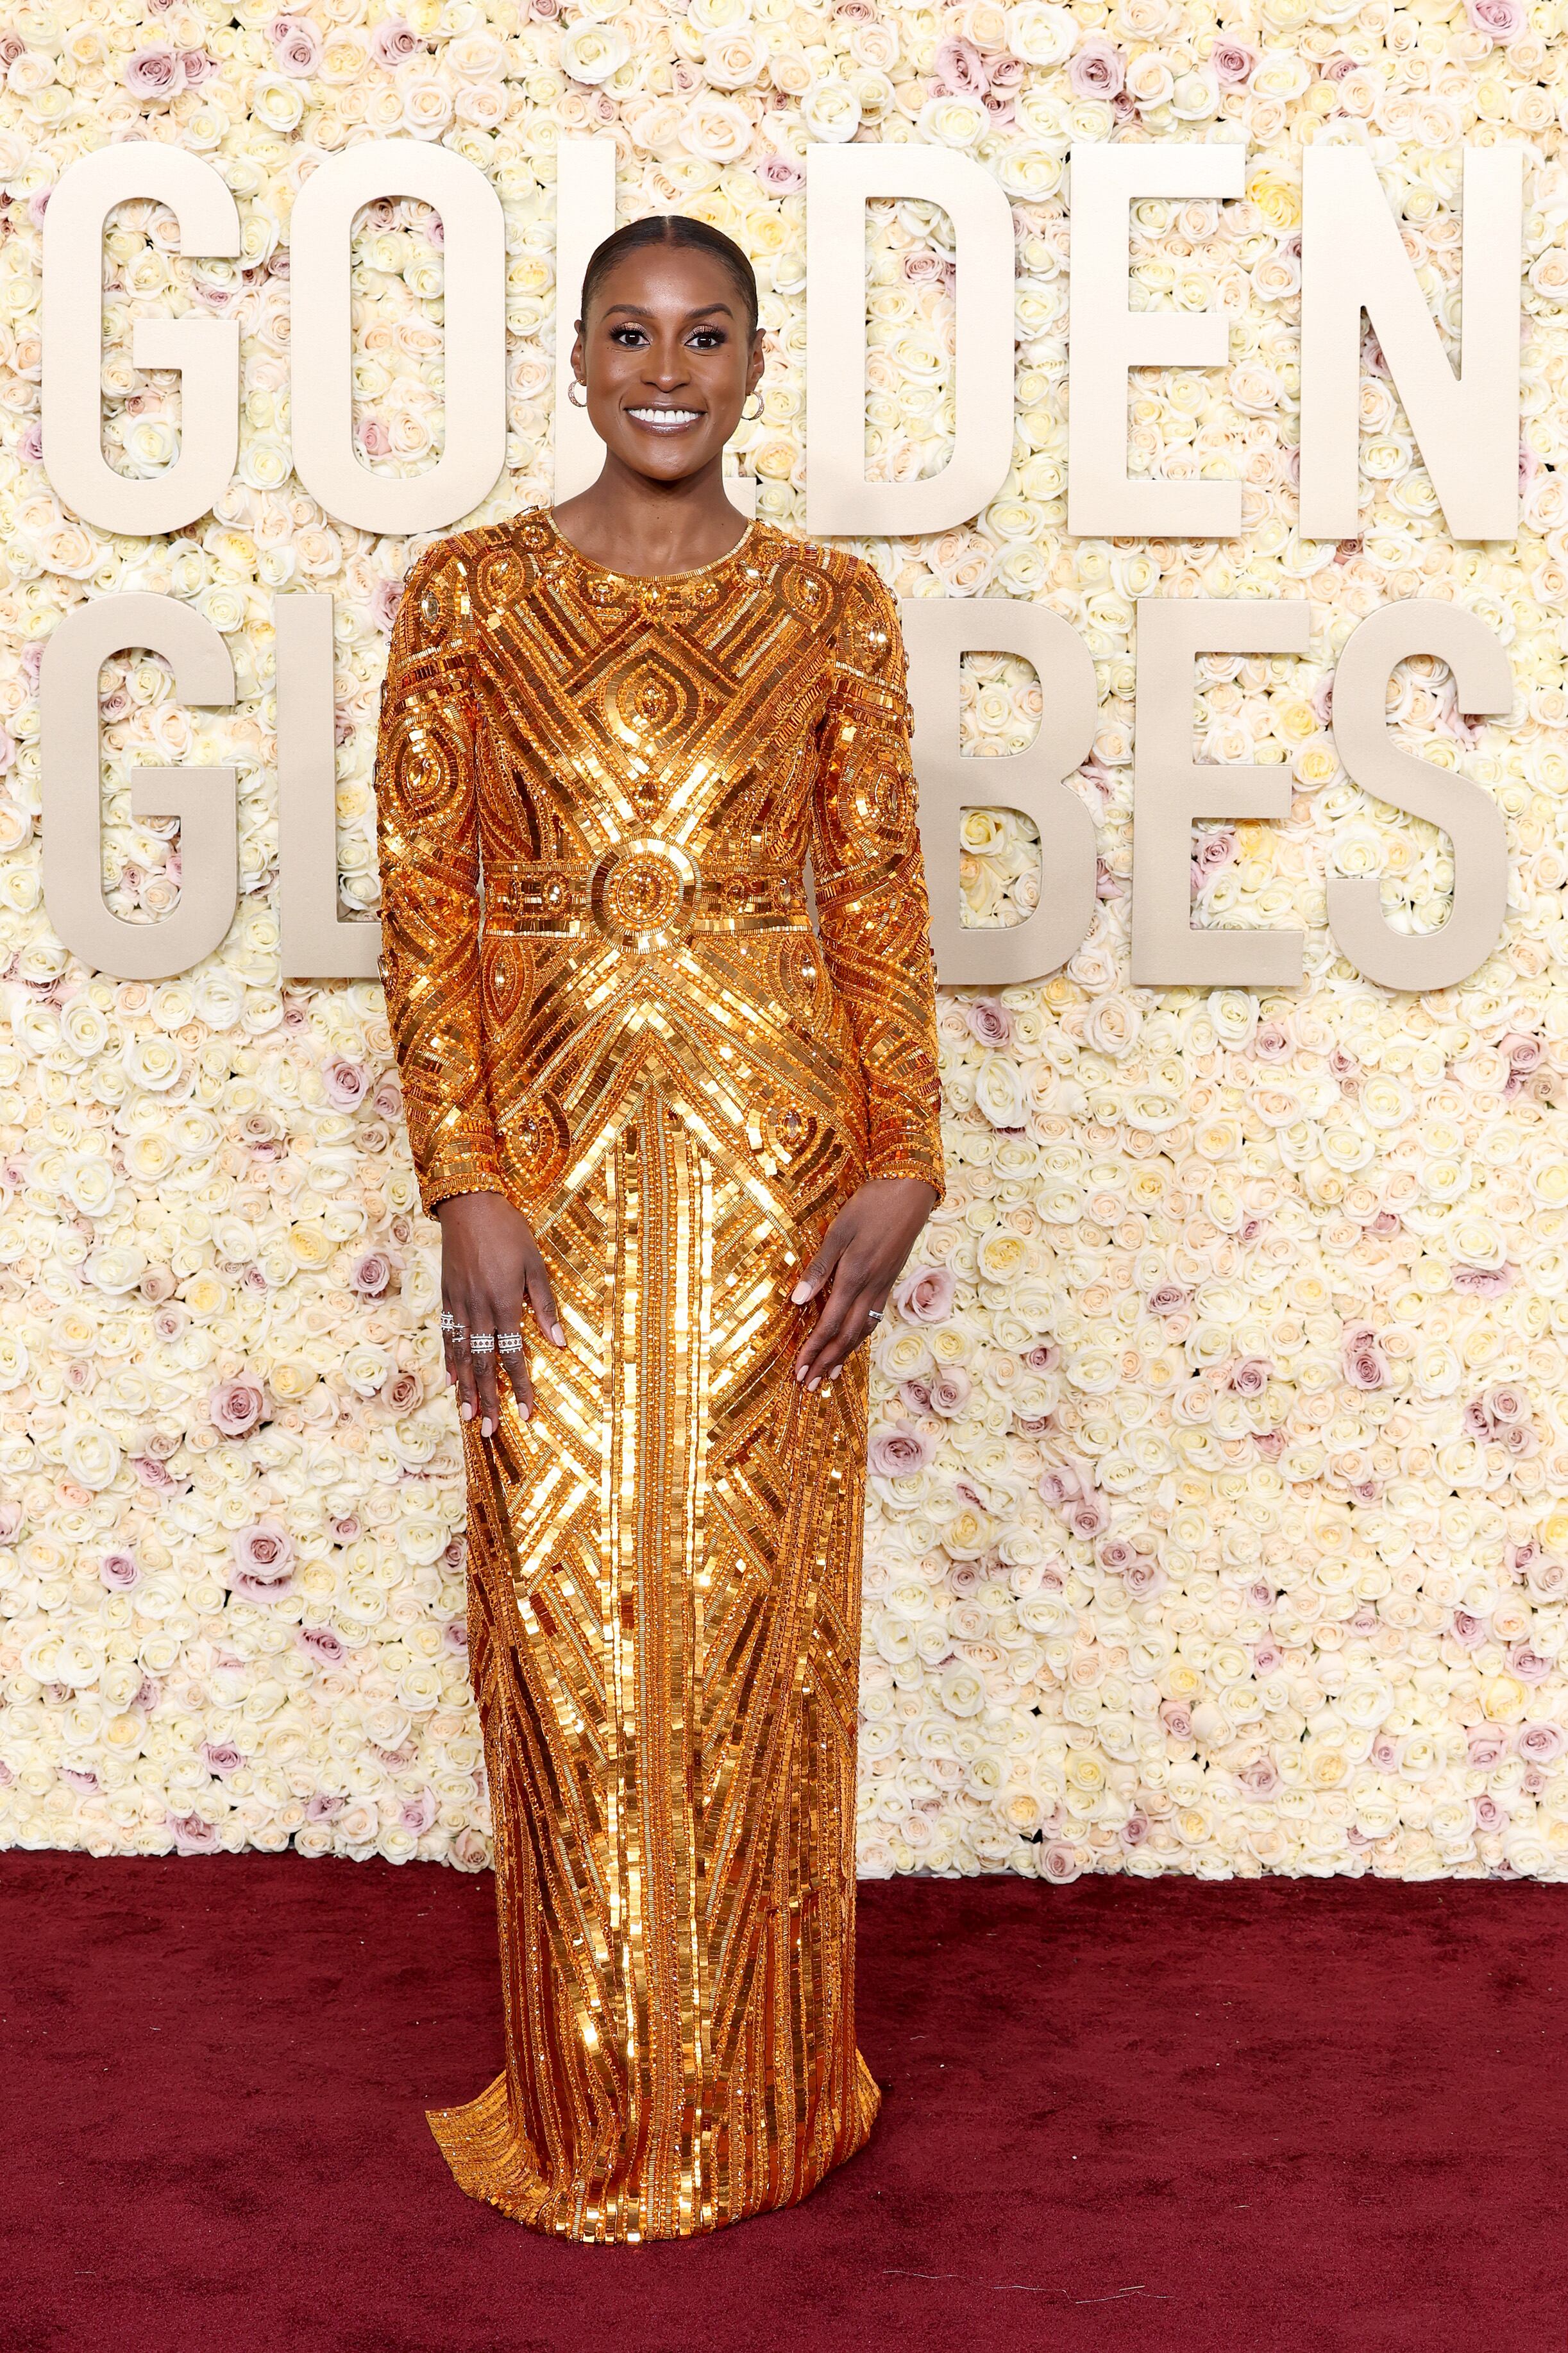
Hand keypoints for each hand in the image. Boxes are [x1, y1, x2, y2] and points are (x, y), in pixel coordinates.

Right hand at [435, 1190, 563, 1437]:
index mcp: (504, 1304)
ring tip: (467, 1416)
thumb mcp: (535, 1264)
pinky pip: (447, 1336)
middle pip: (482, 1364)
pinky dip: (449, 1360)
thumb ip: (545, 1306)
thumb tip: (559, 1344)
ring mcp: (459, 1305)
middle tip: (488, 1430)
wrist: (468, 1205)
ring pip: (461, 1356)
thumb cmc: (508, 1232)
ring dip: (465, 1388)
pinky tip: (450, 1379)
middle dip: (487, 1399)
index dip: (519, 1387)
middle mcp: (478, 1311)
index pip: (513, 1356)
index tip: (526, 1414)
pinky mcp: (447, 1297)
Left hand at [791, 1176, 937, 1392]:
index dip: (813, 1351)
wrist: (910, 1193)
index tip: (799, 1370)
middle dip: (826, 1363)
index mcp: (855, 1277)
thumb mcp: (838, 1230)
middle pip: (846, 1337)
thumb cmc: (870, 1205)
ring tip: (830, 1375)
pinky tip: (852, 1343)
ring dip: (844, 1355)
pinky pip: (873, 1319)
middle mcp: (871, 1289)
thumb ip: (820, 1267)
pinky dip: (859, 1338)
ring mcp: (883, 1287)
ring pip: (862, 1331)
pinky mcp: (889, 1281)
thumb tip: (797, 1301)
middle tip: (809, 1385)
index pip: (829, 1325)